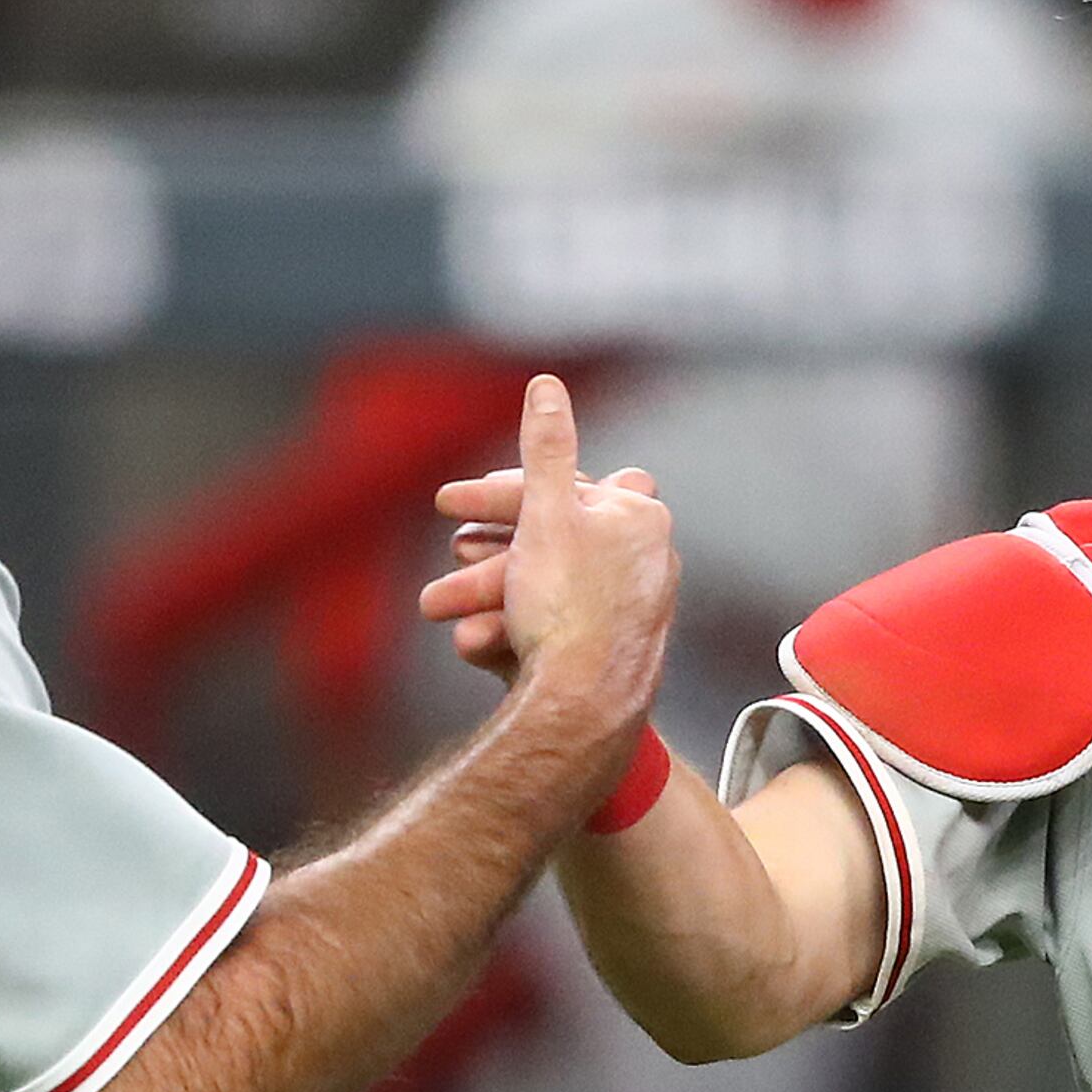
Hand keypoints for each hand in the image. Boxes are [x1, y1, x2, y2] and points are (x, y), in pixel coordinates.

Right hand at [417, 376, 670, 716]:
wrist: (586, 706)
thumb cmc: (567, 605)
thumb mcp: (545, 511)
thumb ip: (546, 446)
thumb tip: (547, 385)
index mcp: (640, 514)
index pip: (566, 482)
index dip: (504, 491)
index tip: (451, 505)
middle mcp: (650, 556)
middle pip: (554, 537)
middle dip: (488, 548)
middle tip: (445, 556)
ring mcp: (639, 604)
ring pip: (550, 584)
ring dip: (491, 591)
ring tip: (441, 608)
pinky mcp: (621, 646)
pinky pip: (561, 624)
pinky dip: (517, 625)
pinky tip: (478, 639)